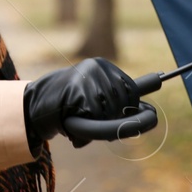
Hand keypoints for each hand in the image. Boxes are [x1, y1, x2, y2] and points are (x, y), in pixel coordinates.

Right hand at [24, 57, 146, 152]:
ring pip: (111, 112)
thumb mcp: (97, 98)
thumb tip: (153, 114)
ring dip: (98, 124)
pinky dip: (87, 125)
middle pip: (125, 103)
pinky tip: (73, 117)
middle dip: (114, 120)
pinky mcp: (80, 91)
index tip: (125, 117)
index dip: (131, 110)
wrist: (39, 102)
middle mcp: (99, 67)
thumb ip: (120, 104)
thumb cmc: (71, 104)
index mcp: (105, 66)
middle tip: (95, 120)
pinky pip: (96, 118)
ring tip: (80, 117)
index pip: (133, 91)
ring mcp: (90, 78)